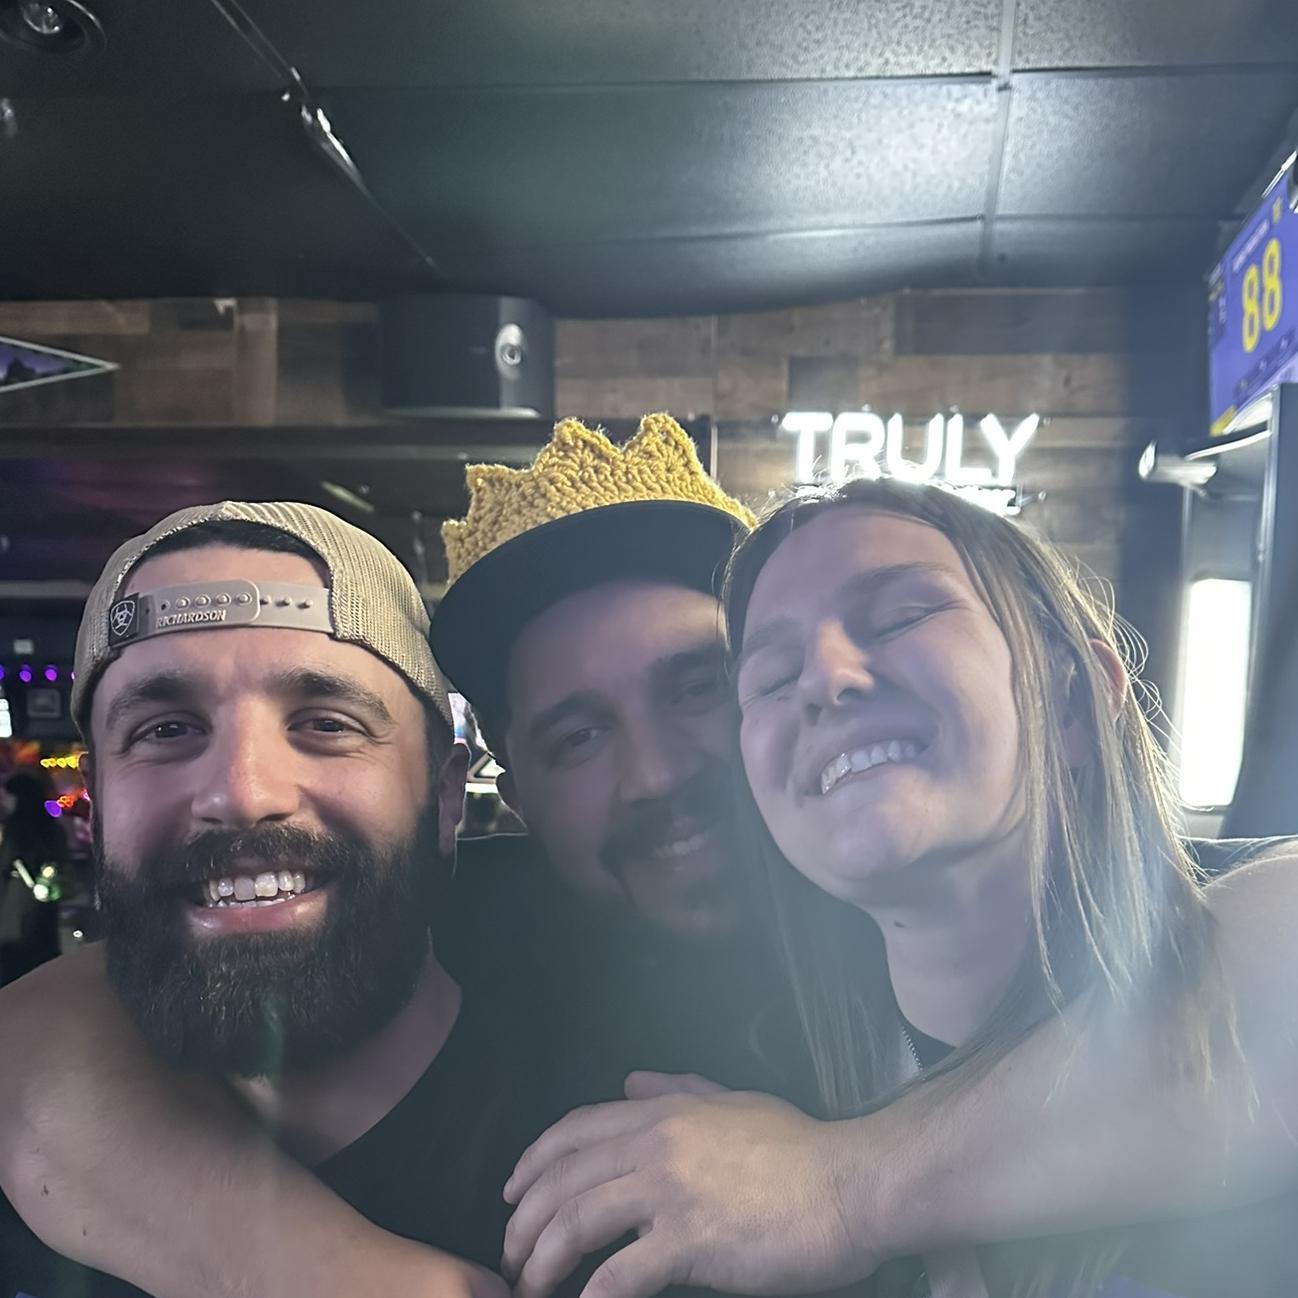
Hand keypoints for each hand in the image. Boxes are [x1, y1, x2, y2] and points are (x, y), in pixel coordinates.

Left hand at [501, 1077, 880, 1297]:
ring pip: (577, 1220)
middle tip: (513, 1256)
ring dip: (542, 1258)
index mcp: (664, 1112)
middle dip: (525, 1220)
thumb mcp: (733, 1102)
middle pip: (563, 1178)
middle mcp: (655, 1145)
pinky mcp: (690, 1241)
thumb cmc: (798, 1148)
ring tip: (530, 1286)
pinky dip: (591, 1296)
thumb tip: (631, 1078)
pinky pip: (620, 1273)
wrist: (847, 1184)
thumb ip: (678, 1088)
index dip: (533, 1161)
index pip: (575, 1130)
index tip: (513, 1194)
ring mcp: (670, 1192)